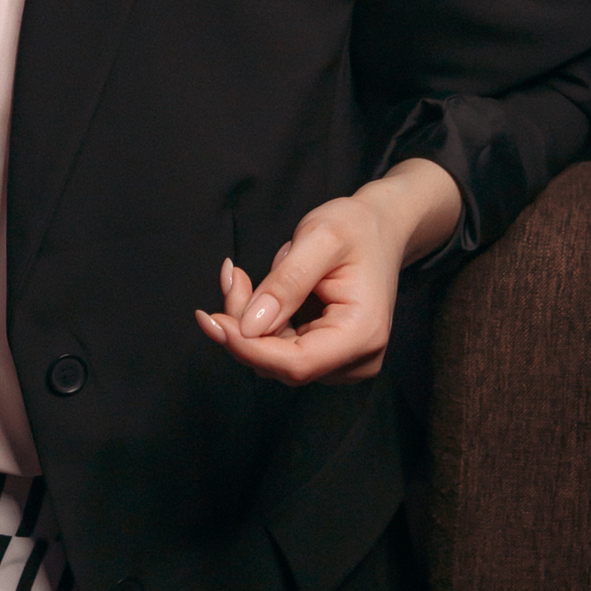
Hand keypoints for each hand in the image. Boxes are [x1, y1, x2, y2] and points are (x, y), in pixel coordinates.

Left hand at [194, 158, 460, 385]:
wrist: (379, 227)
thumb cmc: (355, 227)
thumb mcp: (320, 238)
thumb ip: (286, 282)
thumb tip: (249, 326)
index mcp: (362, 333)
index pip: (296, 363)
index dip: (248, 348)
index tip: (210, 320)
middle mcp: (357, 359)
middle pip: (279, 363)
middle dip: (242, 325)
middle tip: (231, 276)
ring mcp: (342, 362)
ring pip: (273, 358)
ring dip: (246, 322)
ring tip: (241, 277)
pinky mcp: (326, 355)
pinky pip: (279, 349)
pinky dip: (257, 323)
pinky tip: (253, 290)